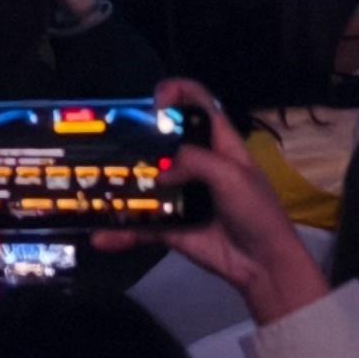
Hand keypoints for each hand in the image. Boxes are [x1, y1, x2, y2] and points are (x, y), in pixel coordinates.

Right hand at [96, 81, 326, 325]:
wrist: (263, 265)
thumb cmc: (256, 211)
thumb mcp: (233, 176)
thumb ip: (197, 162)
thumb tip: (162, 173)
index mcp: (219, 144)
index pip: (200, 104)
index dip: (178, 92)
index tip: (154, 101)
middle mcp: (197, 164)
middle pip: (164, 140)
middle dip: (138, 136)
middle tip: (113, 139)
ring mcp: (182, 195)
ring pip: (147, 182)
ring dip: (122, 183)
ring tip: (96, 181)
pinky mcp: (172, 226)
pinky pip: (142, 226)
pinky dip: (122, 232)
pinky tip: (102, 236)